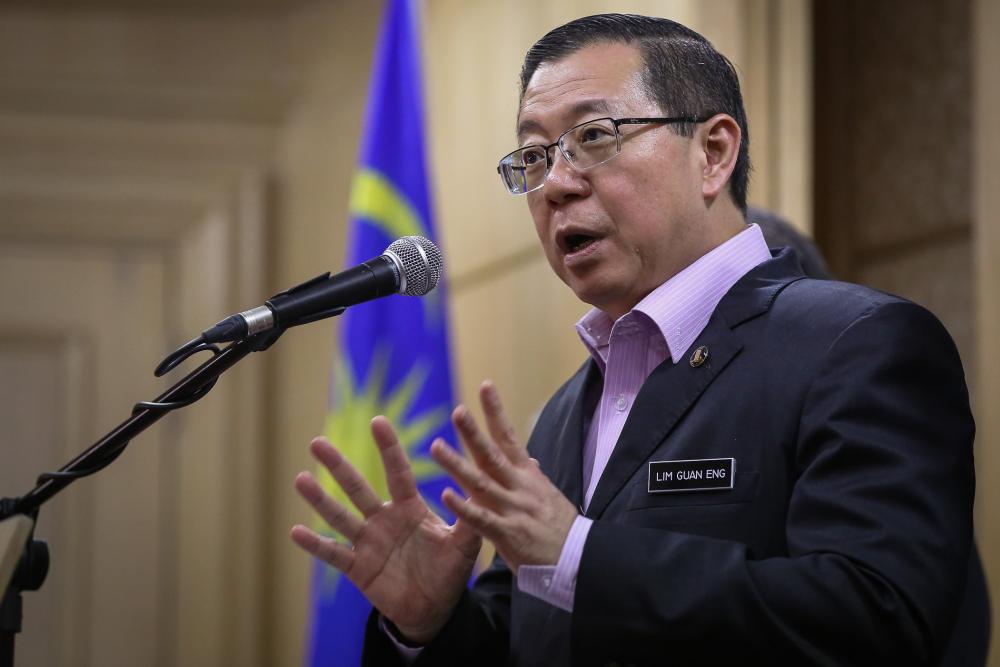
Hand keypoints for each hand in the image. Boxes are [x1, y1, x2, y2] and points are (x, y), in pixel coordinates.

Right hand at [290, 417, 480, 643]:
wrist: (434, 608)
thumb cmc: (449, 571)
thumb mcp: (465, 544)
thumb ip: (471, 516)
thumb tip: (484, 487)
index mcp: (409, 508)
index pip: (397, 472)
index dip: (388, 448)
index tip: (378, 421)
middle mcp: (383, 520)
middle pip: (358, 488)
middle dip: (338, 465)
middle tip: (317, 442)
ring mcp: (368, 542)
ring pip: (340, 516)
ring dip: (320, 499)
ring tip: (300, 478)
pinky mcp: (358, 567)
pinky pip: (334, 554)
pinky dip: (315, 544)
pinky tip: (295, 531)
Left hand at [432, 381, 578, 571]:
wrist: (578, 561)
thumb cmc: (562, 530)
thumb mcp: (550, 497)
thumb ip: (533, 478)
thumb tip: (527, 460)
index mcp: (529, 477)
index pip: (510, 437)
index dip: (496, 412)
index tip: (485, 386)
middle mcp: (520, 488)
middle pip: (492, 455)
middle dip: (473, 432)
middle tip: (457, 410)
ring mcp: (514, 510)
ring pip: (481, 482)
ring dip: (457, 464)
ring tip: (435, 446)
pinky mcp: (508, 535)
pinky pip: (482, 519)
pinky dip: (464, 507)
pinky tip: (446, 495)